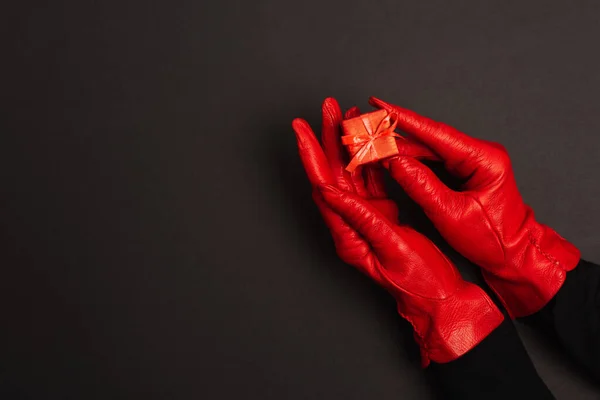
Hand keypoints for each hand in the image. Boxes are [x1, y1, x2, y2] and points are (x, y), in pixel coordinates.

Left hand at [292, 98, 502, 364]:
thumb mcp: (389, 248)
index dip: (310, 155)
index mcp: (347, 234)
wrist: (440, 297)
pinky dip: (371, 157)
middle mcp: (351, 223)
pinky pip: (372, 180)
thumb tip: (329, 191)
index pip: (322, 187)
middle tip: (326, 107)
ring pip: (352, 173)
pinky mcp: (382, 214)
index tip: (301, 128)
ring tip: (346, 114)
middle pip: (333, 173)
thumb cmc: (418, 281)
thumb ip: (360, 218)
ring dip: (348, 143)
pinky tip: (371, 138)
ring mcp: (366, 217)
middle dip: (327, 138)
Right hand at [370, 96, 579, 317]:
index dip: (404, 119)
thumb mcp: (451, 215)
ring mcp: (473, 161)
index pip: (437, 134)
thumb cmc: (492, 239)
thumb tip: (394, 162)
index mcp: (484, 159)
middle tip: (366, 128)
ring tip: (371, 143)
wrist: (515, 255)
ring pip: (430, 149)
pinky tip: (390, 158)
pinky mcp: (466, 170)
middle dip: (396, 134)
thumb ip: (422, 187)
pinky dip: (412, 160)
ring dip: (401, 148)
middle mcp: (480, 153)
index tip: (379, 105)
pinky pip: (434, 161)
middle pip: (430, 138)